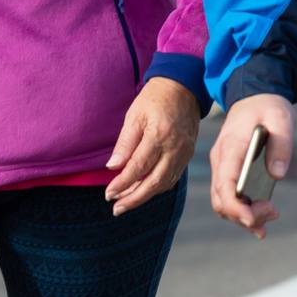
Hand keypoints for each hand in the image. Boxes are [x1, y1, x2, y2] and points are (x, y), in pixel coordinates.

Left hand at [106, 77, 200, 215]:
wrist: (183, 88)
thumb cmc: (155, 99)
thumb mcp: (134, 116)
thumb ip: (125, 143)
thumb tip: (113, 167)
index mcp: (158, 135)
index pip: (138, 167)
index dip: (122, 184)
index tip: (108, 194)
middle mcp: (174, 147)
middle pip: (153, 182)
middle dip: (133, 199)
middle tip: (116, 208)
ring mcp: (184, 152)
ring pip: (164, 183)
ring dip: (145, 196)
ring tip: (126, 202)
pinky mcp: (187, 154)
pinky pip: (173, 177)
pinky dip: (157, 187)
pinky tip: (144, 190)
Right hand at [208, 93, 293, 238]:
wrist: (255, 95)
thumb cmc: (268, 106)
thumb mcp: (281, 118)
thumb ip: (281, 145)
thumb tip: (277, 174)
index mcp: (231, 147)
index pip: (225, 185)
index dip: (236, 207)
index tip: (254, 219)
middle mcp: (221, 161)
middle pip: (222, 201)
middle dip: (244, 216)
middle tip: (273, 212)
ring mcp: (223, 167)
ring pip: (224, 204)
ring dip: (245, 217)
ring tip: (273, 215)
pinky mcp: (230, 171)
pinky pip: (230, 197)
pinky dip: (244, 211)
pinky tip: (264, 215)